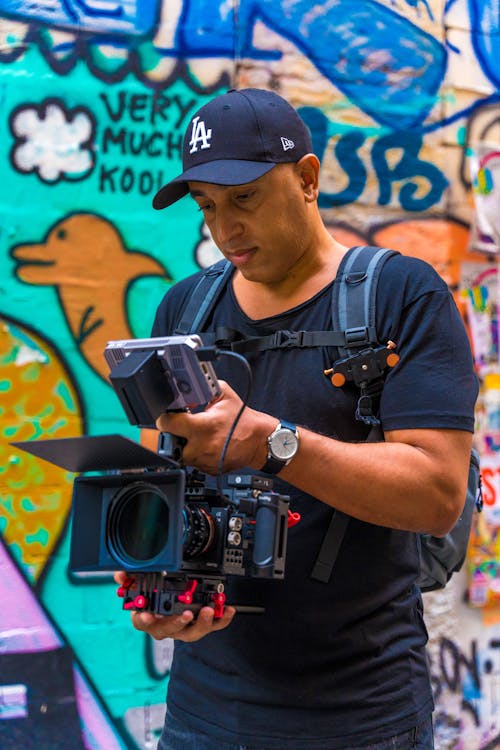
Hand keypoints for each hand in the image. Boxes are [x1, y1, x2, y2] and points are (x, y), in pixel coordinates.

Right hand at [113, 572, 235, 641]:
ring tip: (209, 611)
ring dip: (201, 623)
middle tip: (186, 614)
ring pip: (191, 633)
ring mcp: (182, 629)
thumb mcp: (139, 585)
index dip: (144, 620)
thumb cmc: (152, 599)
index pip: (142, 621)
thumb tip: (120, 575)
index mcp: (147, 618)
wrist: (167, 606)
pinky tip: (228, 610)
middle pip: (169, 629)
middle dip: (178, 622)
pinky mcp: (198, 626)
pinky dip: (221, 619)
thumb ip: (129, 579)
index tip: (148, 616)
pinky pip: (211, 626)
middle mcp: (164, 627)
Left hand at [156, 380, 274, 473]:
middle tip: (181, 429)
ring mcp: (204, 461)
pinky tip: (206, 446)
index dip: (165, 418)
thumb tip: (187, 390)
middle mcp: (202, 446)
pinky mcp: (209, 470)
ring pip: (181, 456)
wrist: (259, 442)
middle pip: (170, 444)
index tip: (168, 416)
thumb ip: (204, 388)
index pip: (168, 424)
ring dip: (184, 446)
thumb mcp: (225, 395)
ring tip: (197, 437)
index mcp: (203, 426)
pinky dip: (196, 455)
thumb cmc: (243, 420)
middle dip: (172, 435)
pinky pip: (193, 463)